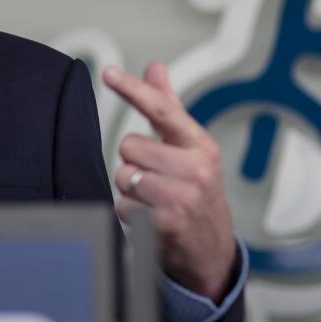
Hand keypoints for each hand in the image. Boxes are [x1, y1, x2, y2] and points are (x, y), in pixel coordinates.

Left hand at [102, 61, 236, 301]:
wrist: (212, 253)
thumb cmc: (197, 195)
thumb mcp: (191, 151)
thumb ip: (169, 109)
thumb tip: (155, 68)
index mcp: (201, 146)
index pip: (163, 110)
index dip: (133, 89)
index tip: (108, 72)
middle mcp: (196, 169)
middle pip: (129, 145)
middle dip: (133, 162)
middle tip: (156, 179)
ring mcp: (182, 197)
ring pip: (123, 175)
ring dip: (130, 189)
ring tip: (154, 200)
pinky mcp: (165, 223)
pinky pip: (122, 205)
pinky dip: (129, 213)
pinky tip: (151, 218)